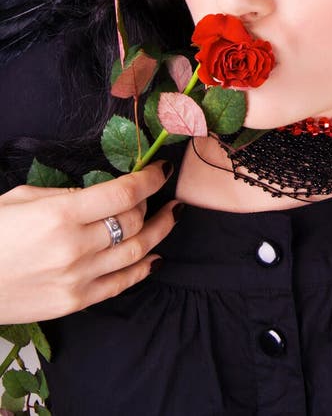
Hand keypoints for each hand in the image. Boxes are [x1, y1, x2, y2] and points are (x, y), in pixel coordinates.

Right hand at [0, 161, 179, 322]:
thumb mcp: (22, 198)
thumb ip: (65, 193)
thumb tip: (100, 193)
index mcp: (60, 214)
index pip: (123, 193)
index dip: (149, 178)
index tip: (160, 168)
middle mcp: (74, 247)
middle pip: (135, 220)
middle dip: (150, 201)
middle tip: (153, 191)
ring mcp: (77, 279)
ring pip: (137, 252)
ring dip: (160, 230)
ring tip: (171, 215)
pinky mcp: (75, 302)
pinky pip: (122, 284)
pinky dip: (144, 267)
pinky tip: (155, 253)